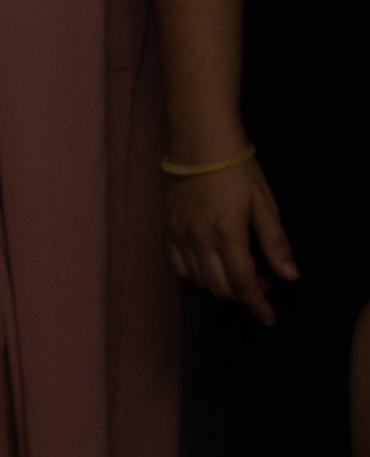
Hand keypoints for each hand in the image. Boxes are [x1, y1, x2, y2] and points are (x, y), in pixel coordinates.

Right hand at [165, 152, 295, 321]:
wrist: (200, 140)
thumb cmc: (238, 169)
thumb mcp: (265, 205)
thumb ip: (276, 243)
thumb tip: (290, 276)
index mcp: (227, 232)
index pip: (243, 282)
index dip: (258, 304)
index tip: (269, 316)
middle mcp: (198, 237)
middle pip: (220, 286)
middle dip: (244, 294)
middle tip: (261, 281)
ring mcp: (179, 232)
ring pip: (198, 279)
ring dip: (221, 285)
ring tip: (237, 271)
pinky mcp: (167, 226)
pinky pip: (178, 264)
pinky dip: (195, 274)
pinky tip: (210, 264)